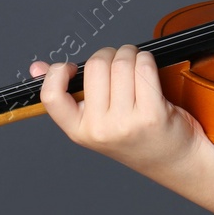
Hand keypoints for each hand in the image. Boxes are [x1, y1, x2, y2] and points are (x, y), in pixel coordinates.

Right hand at [30, 45, 210, 172]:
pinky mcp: (152, 114)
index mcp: (79, 131)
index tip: (73, 68)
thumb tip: (37, 68)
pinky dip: (146, 59)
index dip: (58, 72)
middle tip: (119, 62)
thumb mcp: (97, 121)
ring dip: (131, 54)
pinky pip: (144, 67)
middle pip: (95, 66)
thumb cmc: (137, 137)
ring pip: (121, 62)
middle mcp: (100, 129)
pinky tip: (148, 68)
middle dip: (109, 54)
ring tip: (136, 66)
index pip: (51, 96)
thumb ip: (69, 95)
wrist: (176, 160)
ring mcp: (126, 123)